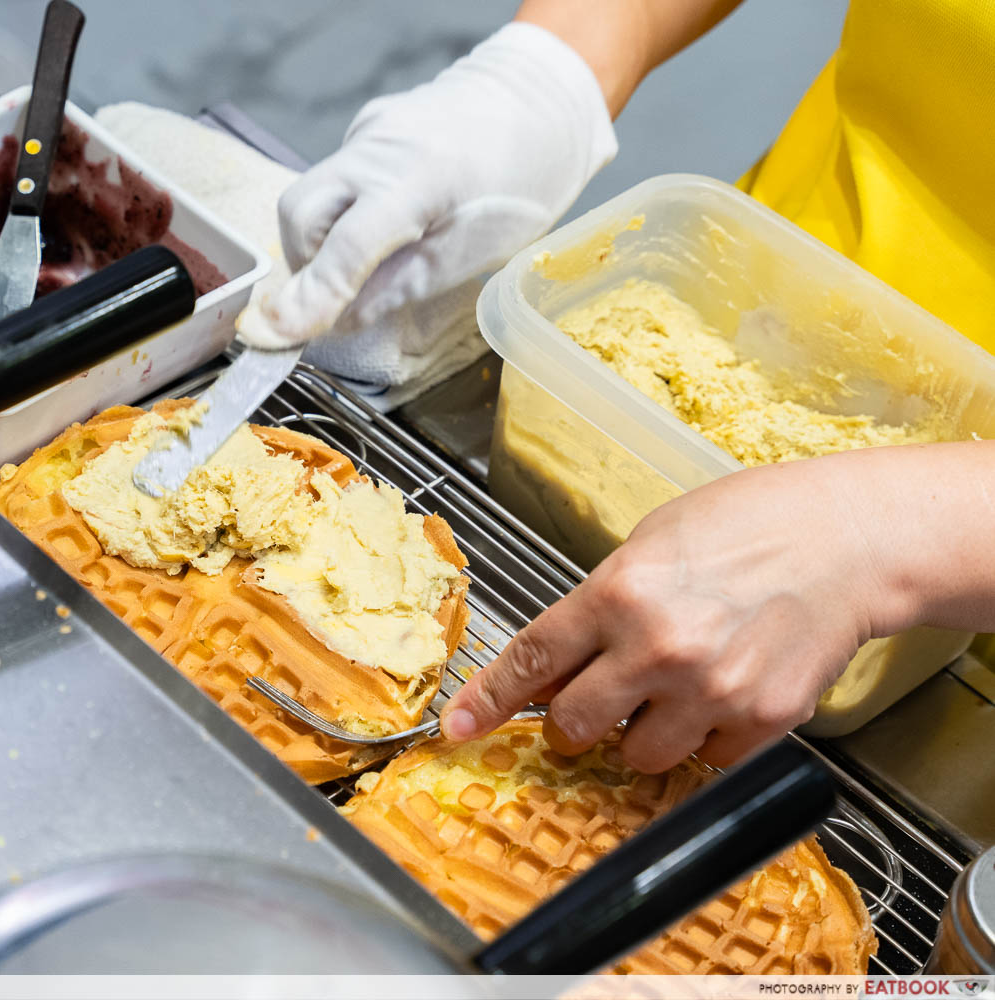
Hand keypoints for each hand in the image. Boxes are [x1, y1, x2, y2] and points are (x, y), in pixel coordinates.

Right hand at [236, 21, 616, 349]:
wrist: (541, 99)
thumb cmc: (521, 183)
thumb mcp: (472, 253)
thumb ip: (397, 287)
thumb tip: (337, 322)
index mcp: (418, 180)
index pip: (345, 247)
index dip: (310, 297)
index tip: (274, 335)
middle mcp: (380, 146)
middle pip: (300, 213)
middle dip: (306, 265)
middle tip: (339, 294)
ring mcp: (367, 130)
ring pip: (309, 196)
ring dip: (319, 241)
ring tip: (367, 256)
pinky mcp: (365, 125)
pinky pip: (334, 178)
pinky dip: (342, 211)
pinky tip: (385, 213)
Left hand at [442, 454, 908, 772]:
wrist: (847, 540)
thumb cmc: (748, 525)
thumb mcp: (648, 544)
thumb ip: (598, 607)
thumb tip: (559, 665)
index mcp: (616, 593)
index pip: (531, 662)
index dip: (487, 702)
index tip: (457, 728)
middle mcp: (656, 648)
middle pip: (575, 726)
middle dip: (576, 719)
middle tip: (598, 697)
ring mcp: (710, 691)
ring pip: (638, 755)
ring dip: (643, 732)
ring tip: (677, 684)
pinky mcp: (761, 721)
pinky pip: (706, 761)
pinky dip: (706, 738)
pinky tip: (724, 690)